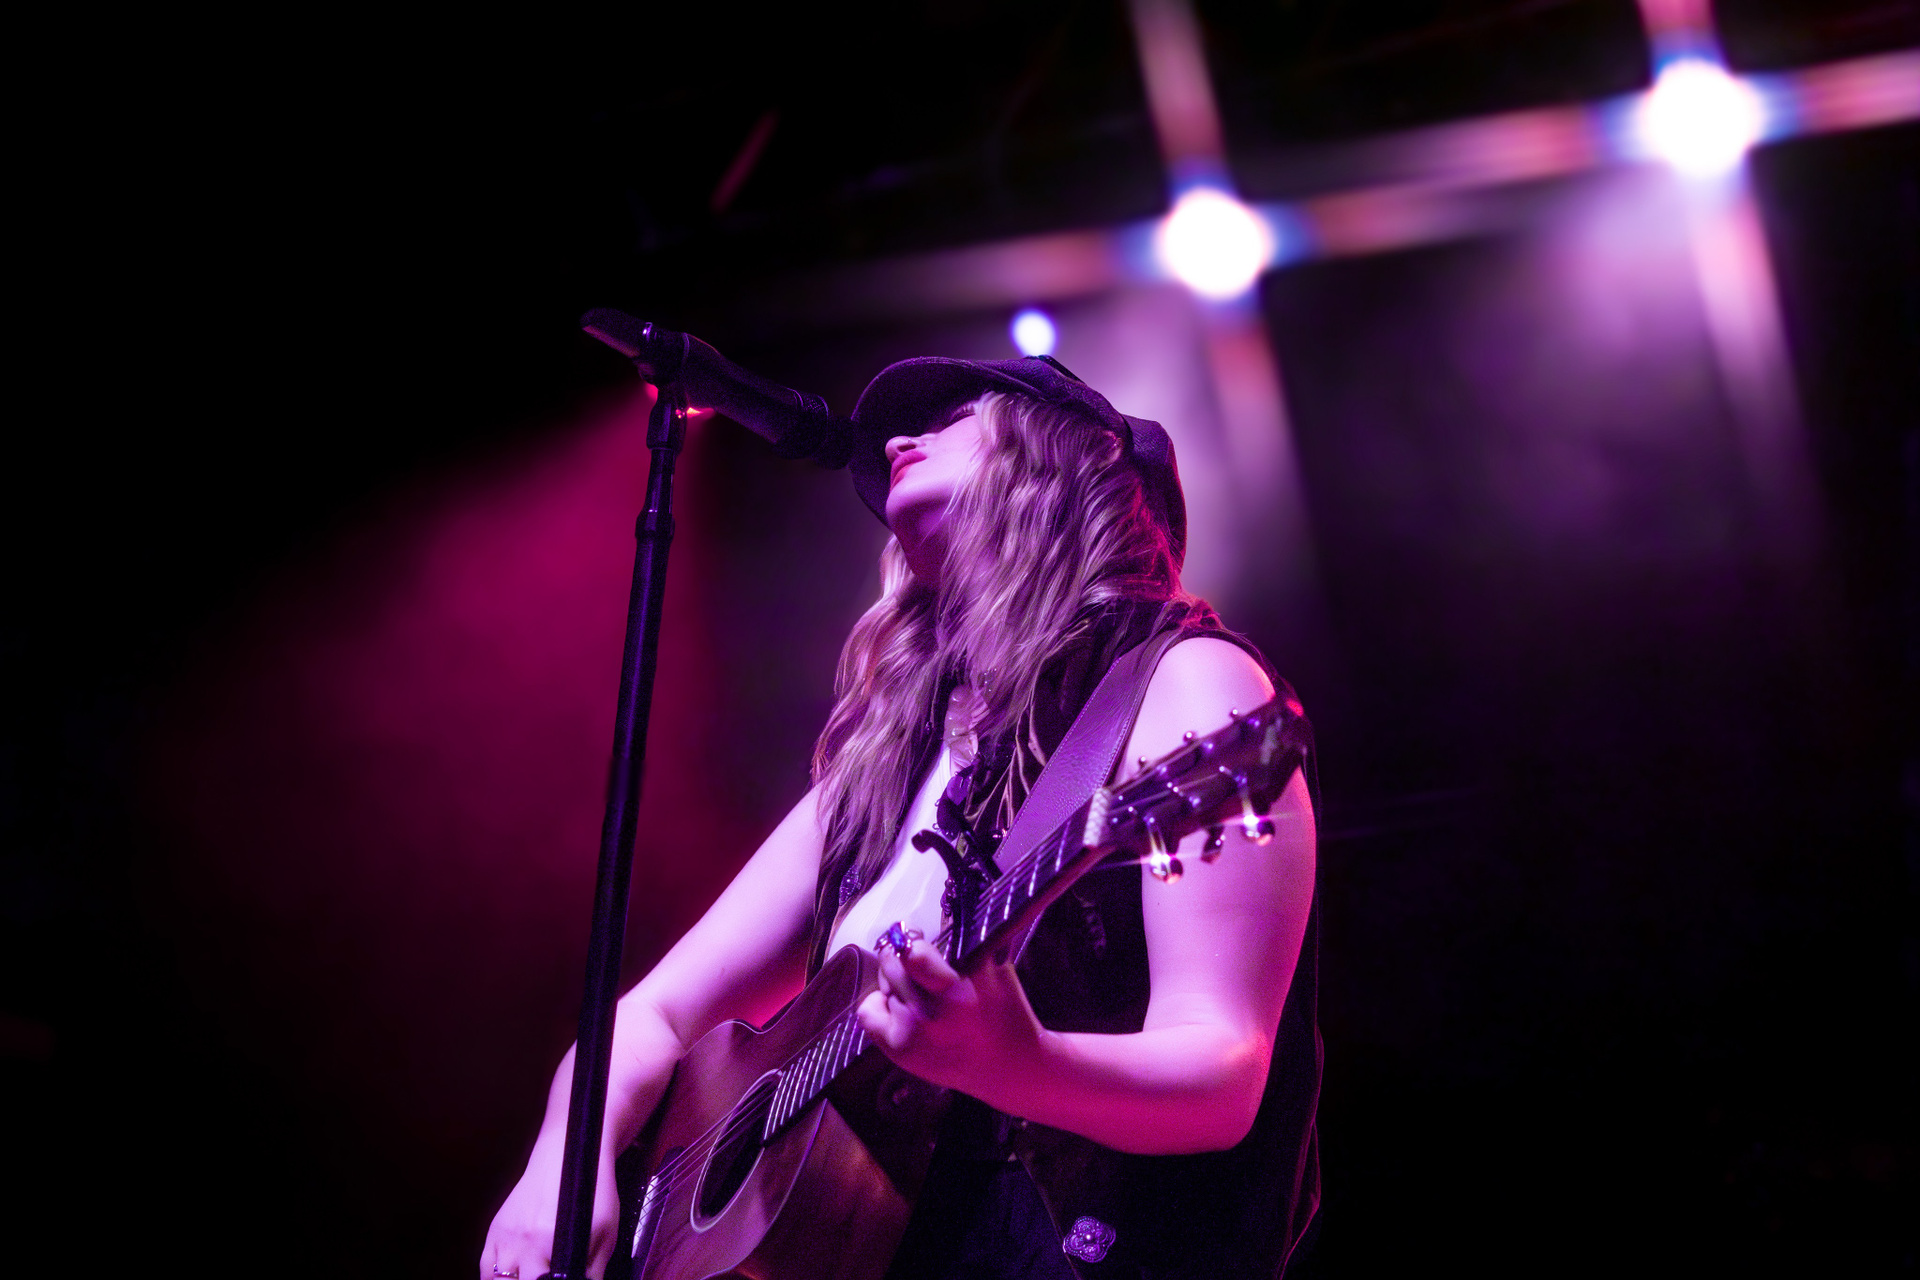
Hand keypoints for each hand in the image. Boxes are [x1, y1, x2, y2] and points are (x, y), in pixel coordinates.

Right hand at [480, 1143, 619, 1279]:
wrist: (563, 1156)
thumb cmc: (590, 1193)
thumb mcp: (604, 1233)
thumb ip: (594, 1270)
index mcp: (551, 1245)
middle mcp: (524, 1243)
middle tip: (544, 1278)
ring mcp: (506, 1237)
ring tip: (529, 1277)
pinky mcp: (495, 1230)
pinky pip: (485, 1267)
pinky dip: (493, 1278)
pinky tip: (508, 1278)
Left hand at [854, 929, 1047, 1099]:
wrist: (1009, 1065)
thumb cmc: (1004, 1011)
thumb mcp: (994, 968)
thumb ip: (965, 944)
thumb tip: (933, 916)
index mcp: (959, 988)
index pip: (913, 954)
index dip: (910, 944)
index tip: (914, 940)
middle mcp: (933, 1012)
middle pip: (893, 965)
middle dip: (899, 956)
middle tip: (910, 960)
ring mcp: (914, 1033)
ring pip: (883, 985)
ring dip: (895, 981)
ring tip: (916, 990)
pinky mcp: (901, 1050)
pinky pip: (868, 1013)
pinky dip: (879, 1005)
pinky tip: (898, 1007)